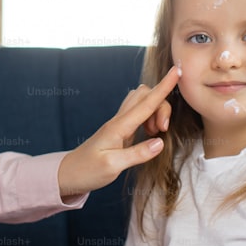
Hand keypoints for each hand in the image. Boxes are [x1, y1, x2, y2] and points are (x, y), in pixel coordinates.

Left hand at [57, 67, 178, 197]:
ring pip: (142, 102)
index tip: (176, 71)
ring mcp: (119, 124)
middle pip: (145, 95)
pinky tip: (149, 133)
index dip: (163, 87)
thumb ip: (137, 154)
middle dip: (162, 105)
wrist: (68, 174)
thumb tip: (160, 141)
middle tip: (163, 129)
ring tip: (155, 133)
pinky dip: (150, 118)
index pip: (146, 102)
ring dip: (156, 112)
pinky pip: (139, 113)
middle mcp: (118, 121)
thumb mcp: (112, 167)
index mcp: (118, 127)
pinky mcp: (120, 130)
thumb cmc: (87, 171)